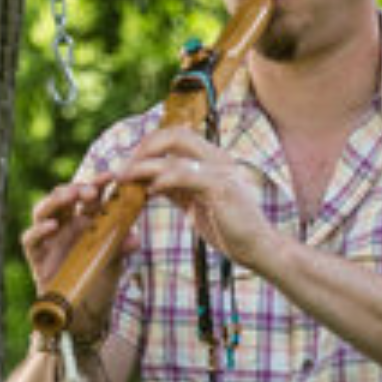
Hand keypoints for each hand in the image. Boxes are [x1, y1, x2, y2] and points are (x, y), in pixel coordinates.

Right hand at [20, 172, 138, 335]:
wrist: (85, 316)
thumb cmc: (99, 283)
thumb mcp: (115, 263)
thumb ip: (121, 247)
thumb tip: (134, 236)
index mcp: (85, 222)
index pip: (89, 196)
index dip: (98, 183)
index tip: (112, 176)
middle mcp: (66, 226)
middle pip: (64, 198)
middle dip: (77, 189)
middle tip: (92, 189)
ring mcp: (49, 240)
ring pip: (43, 211)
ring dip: (56, 200)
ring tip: (71, 196)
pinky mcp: (36, 258)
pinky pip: (30, 239)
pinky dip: (39, 230)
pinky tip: (52, 226)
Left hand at [118, 127, 278, 271]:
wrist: (257, 247)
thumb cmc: (229, 228)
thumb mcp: (197, 203)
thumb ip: (177, 189)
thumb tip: (150, 181)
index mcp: (213, 159)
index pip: (177, 135)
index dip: (150, 143)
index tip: (130, 162)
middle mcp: (218, 158)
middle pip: (175, 134)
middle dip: (144, 147)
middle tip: (124, 167)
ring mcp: (220, 171)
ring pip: (175, 155)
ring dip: (144, 166)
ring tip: (126, 178)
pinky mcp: (220, 188)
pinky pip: (184, 176)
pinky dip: (162, 181)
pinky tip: (150, 191)